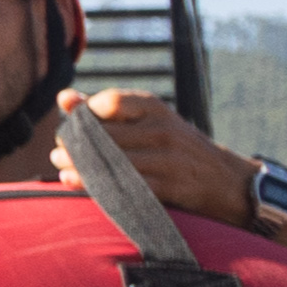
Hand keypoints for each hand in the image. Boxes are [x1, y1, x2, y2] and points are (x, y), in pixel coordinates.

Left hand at [64, 87, 257, 229]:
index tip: (72, 126)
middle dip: (76, 145)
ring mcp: (169, 160)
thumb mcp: (150, 121)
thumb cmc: (176, 147)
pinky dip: (96, 186)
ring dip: (80, 167)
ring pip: (113, 161)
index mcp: (157, 109)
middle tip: (58, 153)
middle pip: (108, 134)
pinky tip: (77, 184)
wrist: (228, 182)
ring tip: (61, 169)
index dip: (85, 114)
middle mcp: (164, 130)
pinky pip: (126, 187)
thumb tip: (65, 98)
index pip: (112, 102)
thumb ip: (107, 110)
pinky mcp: (170, 188)